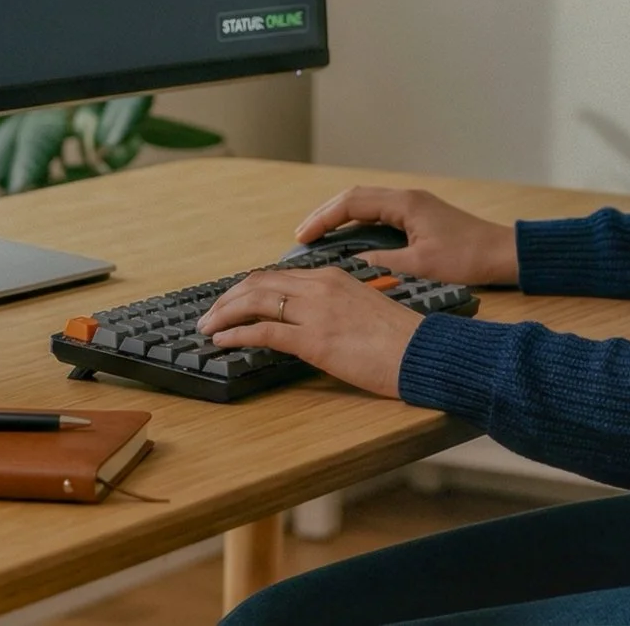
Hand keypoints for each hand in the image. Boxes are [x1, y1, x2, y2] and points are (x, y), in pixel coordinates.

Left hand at [197, 268, 420, 398]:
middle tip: (209, 314)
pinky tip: (223, 341)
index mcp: (332, 277)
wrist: (423, 352)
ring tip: (207, 327)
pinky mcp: (314, 339)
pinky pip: (264, 331)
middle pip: (257, 284)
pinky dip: (236, 334)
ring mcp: (315, 311)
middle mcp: (319, 287)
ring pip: (253, 301)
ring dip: (223, 314)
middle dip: (227, 299)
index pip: (276, 276)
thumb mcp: (363, 309)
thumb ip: (333, 308)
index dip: (247, 289)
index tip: (231, 302)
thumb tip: (309, 322)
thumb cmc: (401, 339)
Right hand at [295, 186, 518, 286]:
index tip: (303, 237)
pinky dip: (358, 225)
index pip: (351, 203)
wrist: (503, 254)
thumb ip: (384, 264)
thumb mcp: (422, 266)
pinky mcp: (419, 217)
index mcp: (405, 204)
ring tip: (316, 238)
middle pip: (354, 198)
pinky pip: (378, 215)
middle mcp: (407, 198)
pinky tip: (348, 241)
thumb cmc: (468, 258)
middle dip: (325, 215)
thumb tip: (351, 266)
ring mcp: (413, 206)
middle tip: (301, 236)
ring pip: (365, 205)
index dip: (323, 219)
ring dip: (340, 218)